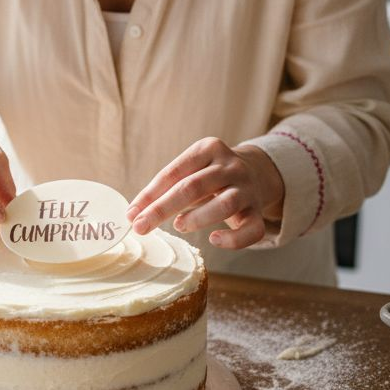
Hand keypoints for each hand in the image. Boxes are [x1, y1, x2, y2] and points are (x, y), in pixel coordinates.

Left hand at [126, 137, 283, 249]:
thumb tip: (133, 214)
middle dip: (163, 209)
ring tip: (179, 226)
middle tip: (140, 227)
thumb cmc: (210, 176)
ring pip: (226, 204)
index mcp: (209, 149)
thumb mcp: (191, 170)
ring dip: (197, 218)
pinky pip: (251, 229)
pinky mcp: (258, 211)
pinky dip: (233, 240)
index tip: (131, 214)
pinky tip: (214, 240)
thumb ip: (166, 187)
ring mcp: (248, 188)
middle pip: (194, 186)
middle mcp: (231, 166)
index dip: (150, 194)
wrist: (256, 171)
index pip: (174, 172)